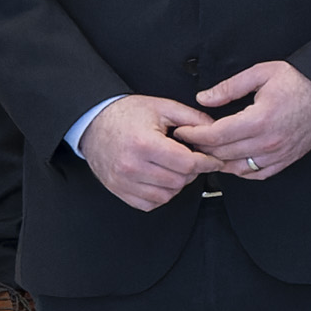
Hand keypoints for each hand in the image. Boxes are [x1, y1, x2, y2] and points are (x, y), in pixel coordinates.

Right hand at [81, 97, 222, 209]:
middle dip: (192, 171)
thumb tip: (216, 129)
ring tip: (174, 167)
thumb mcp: (162, 107)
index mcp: (144, 144)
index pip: (187, 164)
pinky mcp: (119, 190)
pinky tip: (160, 178)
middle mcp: (132, 166)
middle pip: (179, 181)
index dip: (206, 162)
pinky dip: (160, 194)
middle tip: (191, 159)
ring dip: (177, 184)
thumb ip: (192, 118)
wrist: (94, 122)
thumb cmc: (126, 114)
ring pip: (166, 195)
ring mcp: (123, 181)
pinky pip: (149, 203)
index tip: (213, 160)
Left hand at [184, 59, 310, 179]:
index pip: (216, 135)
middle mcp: (268, 142)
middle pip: (223, 153)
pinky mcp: (287, 159)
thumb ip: (229, 88)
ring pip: (237, 168)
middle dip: (201, 148)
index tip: (182, 131)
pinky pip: (258, 173)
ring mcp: (279, 154)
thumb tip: (203, 99)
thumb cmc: (300, 80)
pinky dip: (241, 170)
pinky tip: (232, 161)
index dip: (194, 135)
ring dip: (218, 161)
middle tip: (189, 140)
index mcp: (259, 119)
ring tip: (207, 151)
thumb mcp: (261, 73)